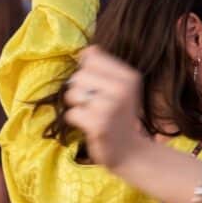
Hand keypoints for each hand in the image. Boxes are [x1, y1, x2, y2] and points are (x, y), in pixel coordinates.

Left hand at [64, 46, 147, 169]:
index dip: (88, 71)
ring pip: (72, 94)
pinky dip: (75, 120)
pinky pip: (71, 113)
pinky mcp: (98, 125)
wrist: (130, 151)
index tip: (99, 87)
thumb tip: (85, 51)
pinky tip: (90, 126)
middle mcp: (122, 89)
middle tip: (95, 104)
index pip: (91, 57)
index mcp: (130, 76)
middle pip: (78, 76)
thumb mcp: (122, 88)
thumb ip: (104, 68)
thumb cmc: (120, 116)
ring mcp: (110, 107)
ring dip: (76, 106)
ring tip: (92, 114)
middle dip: (79, 91)